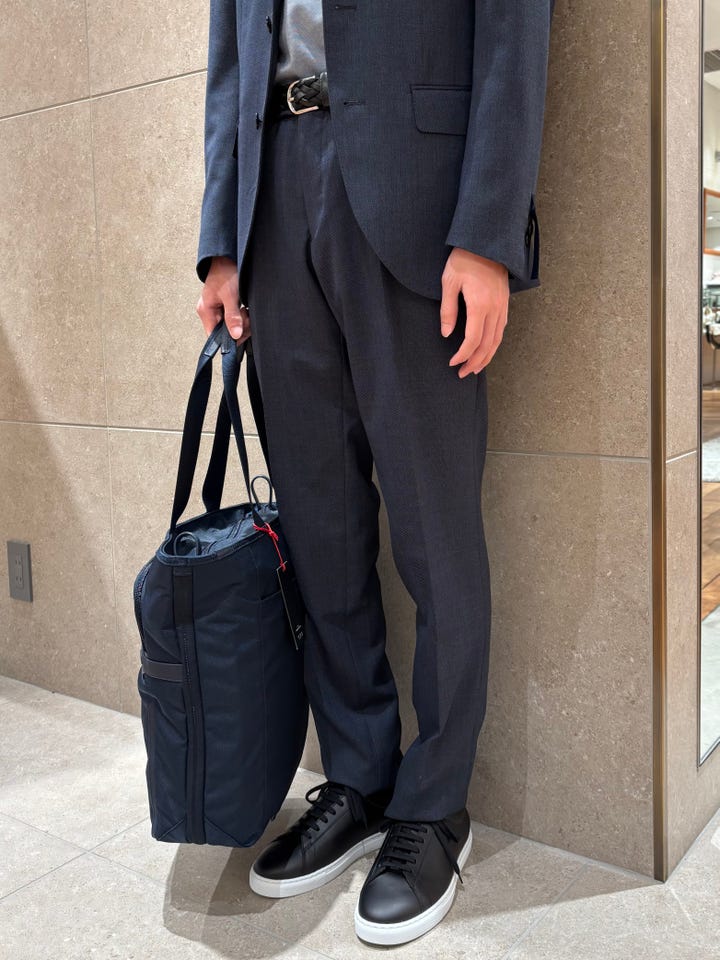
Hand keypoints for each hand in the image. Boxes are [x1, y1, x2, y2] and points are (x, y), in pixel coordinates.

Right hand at [195, 256, 250, 341]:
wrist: (228, 257)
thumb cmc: (225, 272)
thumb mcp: (230, 296)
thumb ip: (232, 316)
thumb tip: (235, 335)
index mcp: (205, 311)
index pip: (214, 337)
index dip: (228, 339)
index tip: (241, 331)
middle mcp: (209, 312)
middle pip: (224, 333)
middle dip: (238, 328)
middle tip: (245, 316)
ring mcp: (217, 310)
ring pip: (230, 327)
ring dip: (241, 323)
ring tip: (245, 310)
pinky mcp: (225, 307)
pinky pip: (233, 319)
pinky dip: (241, 318)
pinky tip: (245, 310)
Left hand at [440, 247, 508, 376]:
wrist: (487, 242)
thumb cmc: (464, 259)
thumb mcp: (449, 282)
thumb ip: (448, 310)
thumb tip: (446, 334)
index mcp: (479, 305)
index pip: (472, 340)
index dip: (462, 355)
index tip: (452, 362)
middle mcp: (494, 309)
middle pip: (487, 345)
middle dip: (475, 362)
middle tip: (463, 373)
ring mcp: (502, 306)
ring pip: (497, 340)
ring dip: (486, 357)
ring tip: (475, 368)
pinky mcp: (505, 303)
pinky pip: (501, 329)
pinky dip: (494, 344)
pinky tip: (486, 349)